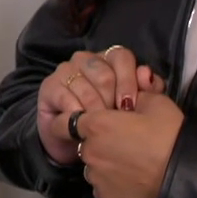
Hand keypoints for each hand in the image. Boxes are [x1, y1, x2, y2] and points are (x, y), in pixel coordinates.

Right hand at [36, 45, 165, 164]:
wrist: (74, 140)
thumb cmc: (106, 121)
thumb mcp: (133, 107)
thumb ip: (147, 91)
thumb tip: (147, 76)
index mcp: (108, 58)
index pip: (121, 56)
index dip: (128, 81)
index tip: (129, 106)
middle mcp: (85, 59)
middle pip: (104, 73)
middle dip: (111, 101)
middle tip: (114, 120)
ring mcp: (65, 70)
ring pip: (85, 86)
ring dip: (93, 111)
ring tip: (98, 127)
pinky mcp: (49, 86)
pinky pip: (66, 97)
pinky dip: (75, 114)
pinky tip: (80, 126)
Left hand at [71, 91, 185, 197]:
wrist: (184, 173)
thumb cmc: (169, 133)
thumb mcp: (155, 103)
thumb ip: (134, 96)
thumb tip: (129, 97)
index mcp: (96, 125)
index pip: (62, 123)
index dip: (68, 122)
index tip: (80, 123)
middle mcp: (89, 151)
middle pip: (83, 145)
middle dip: (96, 142)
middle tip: (122, 142)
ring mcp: (96, 177)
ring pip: (92, 167)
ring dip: (103, 163)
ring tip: (129, 163)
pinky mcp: (105, 197)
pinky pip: (102, 186)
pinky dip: (111, 183)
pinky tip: (130, 179)